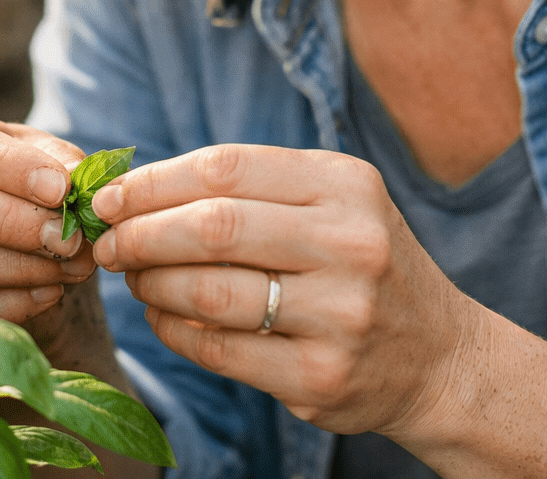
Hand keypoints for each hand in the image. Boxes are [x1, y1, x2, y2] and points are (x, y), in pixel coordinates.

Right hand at [0, 106, 98, 327]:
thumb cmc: (9, 181)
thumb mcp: (32, 155)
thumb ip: (56, 160)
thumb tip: (76, 179)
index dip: (7, 165)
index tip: (60, 189)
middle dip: (8, 221)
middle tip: (67, 238)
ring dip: (11, 266)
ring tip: (68, 268)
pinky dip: (4, 302)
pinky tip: (49, 293)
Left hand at [88, 143, 473, 440]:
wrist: (440, 356)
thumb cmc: (360, 264)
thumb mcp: (333, 204)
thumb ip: (251, 189)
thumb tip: (136, 190)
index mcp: (346, 185)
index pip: (226, 168)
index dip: (153, 182)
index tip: (109, 197)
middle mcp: (350, 245)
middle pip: (213, 227)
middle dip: (140, 234)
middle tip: (106, 243)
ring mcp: (340, 315)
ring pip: (210, 291)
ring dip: (151, 283)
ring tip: (132, 277)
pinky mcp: (322, 377)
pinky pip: (220, 349)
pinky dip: (173, 330)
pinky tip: (161, 316)